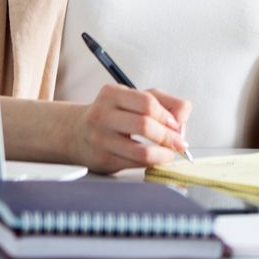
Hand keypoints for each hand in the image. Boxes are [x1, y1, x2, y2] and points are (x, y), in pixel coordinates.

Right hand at [70, 84, 191, 172]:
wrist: (76, 132)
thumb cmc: (114, 113)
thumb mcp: (136, 97)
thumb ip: (165, 102)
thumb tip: (182, 120)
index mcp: (112, 94)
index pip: (147, 103)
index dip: (166, 115)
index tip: (176, 125)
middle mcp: (102, 115)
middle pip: (145, 125)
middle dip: (168, 137)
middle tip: (179, 143)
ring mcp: (100, 139)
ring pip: (141, 152)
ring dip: (163, 155)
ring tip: (170, 154)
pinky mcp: (102, 160)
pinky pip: (134, 164)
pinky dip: (150, 163)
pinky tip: (155, 159)